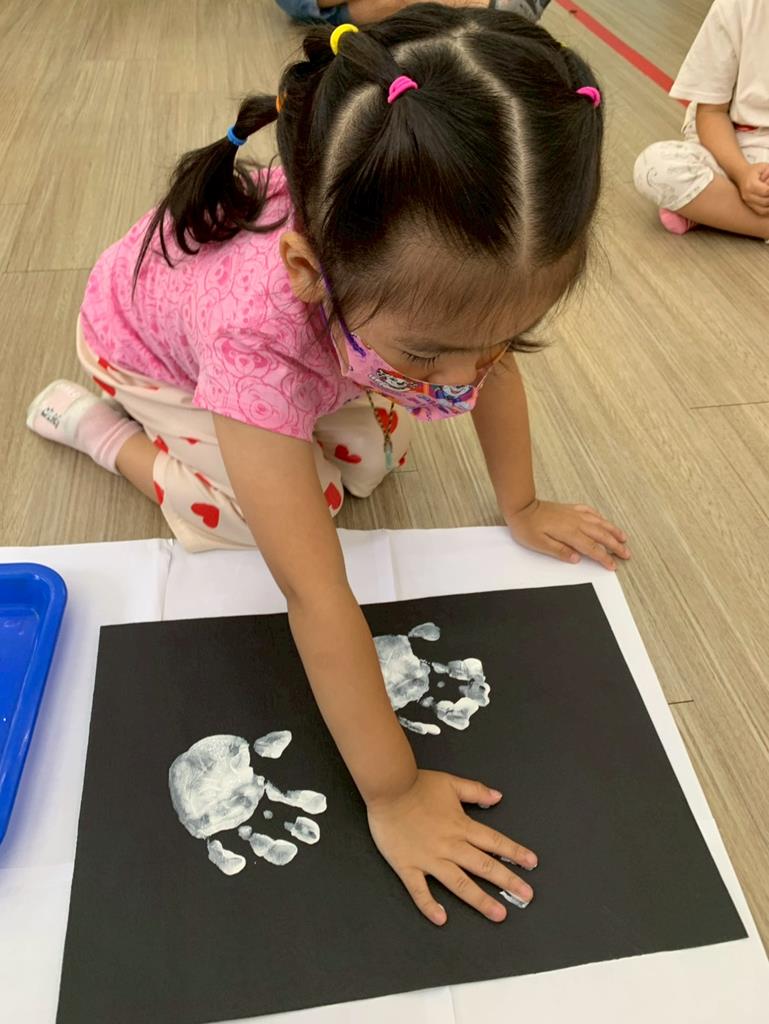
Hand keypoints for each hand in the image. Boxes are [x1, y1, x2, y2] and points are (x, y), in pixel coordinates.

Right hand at [367, 770, 536, 925]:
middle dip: (507, 881)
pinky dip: (429, 905)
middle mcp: (449, 845)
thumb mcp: (450, 783)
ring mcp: (429, 858)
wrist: (388, 788)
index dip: (514, 852)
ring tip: (498, 914)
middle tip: (526, 895)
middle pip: (483, 866)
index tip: (531, 863)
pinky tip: (441, 919)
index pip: (493, 842)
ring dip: (480, 900)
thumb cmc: (417, 785)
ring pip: (459, 883)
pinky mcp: (408, 866)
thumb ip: (475, 791)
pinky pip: (419, 890)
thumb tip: (497, 797)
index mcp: (460, 825)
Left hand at [507, 498, 629, 570]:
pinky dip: (599, 517)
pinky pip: (590, 511)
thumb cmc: (527, 527)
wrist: (521, 507)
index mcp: (569, 534)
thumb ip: (559, 551)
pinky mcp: (570, 509)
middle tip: (626, 554)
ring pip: (599, 522)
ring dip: (613, 530)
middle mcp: (576, 523)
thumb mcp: (539, 544)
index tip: (613, 565)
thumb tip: (576, 559)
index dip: (604, 558)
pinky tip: (603, 520)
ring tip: (623, 538)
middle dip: (615, 546)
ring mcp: (574, 514)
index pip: (592, 548)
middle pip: (601, 535)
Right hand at [737, 163, 768, 214]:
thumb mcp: (764, 167)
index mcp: (750, 185)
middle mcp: (747, 195)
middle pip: (766, 201)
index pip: (766, 191)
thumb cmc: (755, 170)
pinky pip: (761, 211)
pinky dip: (768, 209)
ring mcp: (747, 202)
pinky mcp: (749, 206)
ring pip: (764, 209)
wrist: (740, 175)